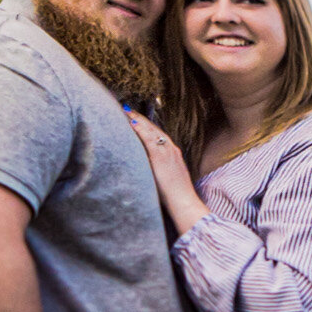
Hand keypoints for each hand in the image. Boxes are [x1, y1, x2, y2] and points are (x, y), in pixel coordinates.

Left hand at [124, 108, 207, 232]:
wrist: (185, 202)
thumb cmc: (176, 195)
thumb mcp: (168, 178)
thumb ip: (159, 170)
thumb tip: (147, 169)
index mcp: (173, 153)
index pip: (158, 134)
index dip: (146, 125)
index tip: (136, 117)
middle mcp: (171, 149)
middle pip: (154, 129)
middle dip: (140, 118)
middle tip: (127, 109)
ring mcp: (167, 152)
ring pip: (151, 131)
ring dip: (138, 119)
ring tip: (126, 111)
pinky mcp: (162, 158)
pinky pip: (149, 139)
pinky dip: (140, 129)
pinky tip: (131, 122)